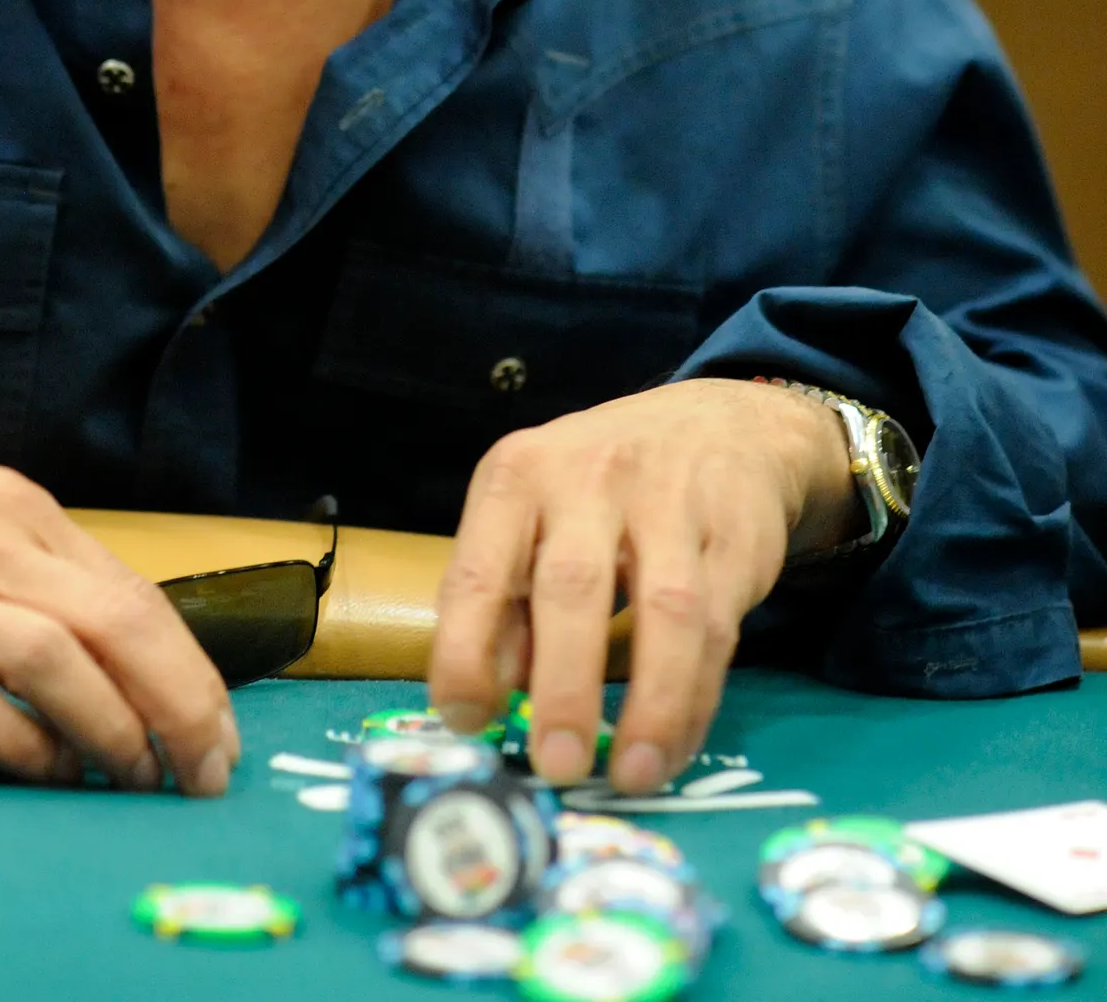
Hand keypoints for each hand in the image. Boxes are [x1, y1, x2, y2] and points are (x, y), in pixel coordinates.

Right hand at [0, 395, 237, 793]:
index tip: (218, 733)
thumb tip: (114, 644)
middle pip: (116, 625)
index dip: (190, 672)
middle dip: (177, 707)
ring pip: (55, 661)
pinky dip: (19, 745)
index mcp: (18, 510)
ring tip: (133, 781)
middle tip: (205, 774)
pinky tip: (44, 774)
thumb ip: (32, 569)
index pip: (134, 594)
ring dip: (110, 729)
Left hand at [427, 377, 857, 792]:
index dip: (464, 650)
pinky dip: (693, 699)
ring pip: (664, 612)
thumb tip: (487, 697)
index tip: (465, 720)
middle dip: (564, 685)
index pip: (477, 567)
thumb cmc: (600, 488)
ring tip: (630, 776)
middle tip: (557, 765)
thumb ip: (507, 599)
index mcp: (518, 475)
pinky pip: (717, 629)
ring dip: (649, 705)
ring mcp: (670, 502)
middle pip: (572, 587)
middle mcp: (589, 478)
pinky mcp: (735, 536)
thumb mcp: (534, 516)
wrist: (719, 424)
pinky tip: (671, 745)